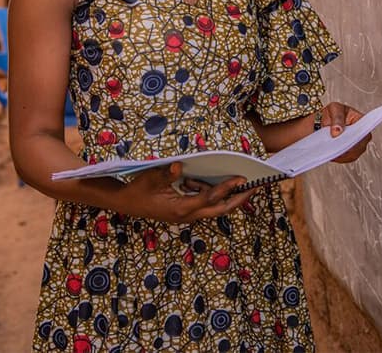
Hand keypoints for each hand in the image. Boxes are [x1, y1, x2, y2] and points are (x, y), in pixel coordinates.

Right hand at [115, 162, 256, 221]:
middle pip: (220, 209)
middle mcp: (187, 215)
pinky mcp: (184, 211)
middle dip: (239, 199)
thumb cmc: (138, 190)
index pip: (210, 198)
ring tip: (226, 178)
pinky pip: (202, 201)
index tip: (241, 179)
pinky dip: (205, 190)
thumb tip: (179, 166)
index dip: (226, 188)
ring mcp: (186, 214)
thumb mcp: (151, 178)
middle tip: (255, 187)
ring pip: (213, 207)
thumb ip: (166, 173)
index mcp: (180, 208)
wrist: (126, 202)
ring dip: (221, 193)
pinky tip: (192, 181)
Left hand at [320, 101, 370, 163]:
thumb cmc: (332, 113)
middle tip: (338, 149)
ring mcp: (354, 145)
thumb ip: (337, 118)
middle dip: (349, 149)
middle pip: (360, 147)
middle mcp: (360, 135)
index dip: (359, 140)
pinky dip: (338, 157)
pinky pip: (344, 158)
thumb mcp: (334, 109)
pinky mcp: (346, 153)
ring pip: (352, 155)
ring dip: (342, 155)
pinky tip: (331, 155)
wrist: (322, 121)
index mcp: (361, 122)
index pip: (365, 133)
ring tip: (333, 152)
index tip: (348, 142)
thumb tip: (338, 131)